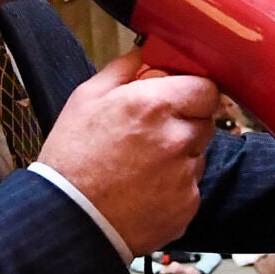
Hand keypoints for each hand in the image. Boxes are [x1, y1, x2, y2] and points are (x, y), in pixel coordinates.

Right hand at [38, 52, 219, 253]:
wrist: (68, 220)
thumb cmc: (71, 159)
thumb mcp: (85, 100)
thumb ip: (123, 70)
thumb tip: (145, 53)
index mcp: (154, 106)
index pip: (206, 88)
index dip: (192, 92)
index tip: (180, 98)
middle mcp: (176, 139)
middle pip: (205, 121)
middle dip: (185, 123)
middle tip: (152, 136)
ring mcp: (184, 175)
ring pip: (198, 156)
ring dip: (180, 157)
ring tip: (141, 168)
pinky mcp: (186, 206)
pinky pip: (190, 189)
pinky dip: (174, 189)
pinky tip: (144, 191)